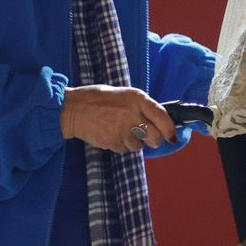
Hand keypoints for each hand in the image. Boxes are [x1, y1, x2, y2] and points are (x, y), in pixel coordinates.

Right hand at [60, 85, 175, 152]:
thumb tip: (161, 123)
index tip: (171, 136)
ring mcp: (123, 129)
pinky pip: (123, 149)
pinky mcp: (113, 141)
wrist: (74, 109)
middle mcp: (133, 113)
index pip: (163, 117)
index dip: (169, 130)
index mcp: (138, 98)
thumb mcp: (125, 96)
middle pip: (155, 138)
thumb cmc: (100, 100)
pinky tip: (110, 133)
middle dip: (153, 140)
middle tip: (145, 136)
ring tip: (118, 129)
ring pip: (139, 146)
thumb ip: (143, 108)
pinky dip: (119, 144)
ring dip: (132, 142)